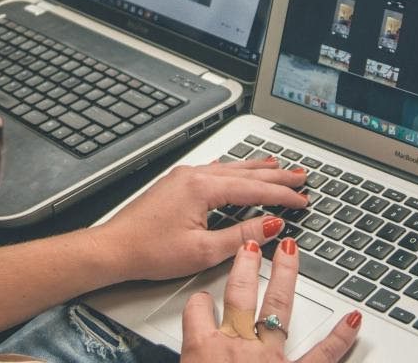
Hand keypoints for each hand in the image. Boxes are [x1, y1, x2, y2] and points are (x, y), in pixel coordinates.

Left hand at [96, 158, 308, 281]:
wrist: (114, 248)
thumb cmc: (150, 251)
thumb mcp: (203, 251)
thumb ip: (241, 237)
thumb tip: (270, 227)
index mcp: (202, 188)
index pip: (254, 189)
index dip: (282, 195)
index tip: (302, 199)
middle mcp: (193, 175)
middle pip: (245, 173)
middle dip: (276, 176)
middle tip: (301, 177)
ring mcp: (183, 177)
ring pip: (230, 169)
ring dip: (256, 170)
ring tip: (278, 167)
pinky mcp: (176, 184)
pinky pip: (214, 171)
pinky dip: (234, 172)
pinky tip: (237, 169)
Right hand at [181, 238, 360, 361]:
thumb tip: (188, 362)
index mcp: (201, 351)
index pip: (195, 310)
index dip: (198, 302)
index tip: (202, 300)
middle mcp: (235, 346)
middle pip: (238, 295)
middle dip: (244, 266)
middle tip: (251, 247)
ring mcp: (267, 358)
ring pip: (276, 307)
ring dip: (284, 277)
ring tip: (291, 252)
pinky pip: (322, 355)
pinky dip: (340, 338)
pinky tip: (354, 319)